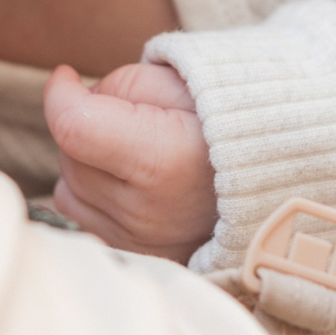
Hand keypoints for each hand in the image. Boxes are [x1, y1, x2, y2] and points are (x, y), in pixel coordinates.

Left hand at [42, 62, 217, 260]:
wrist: (273, 175)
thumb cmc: (226, 119)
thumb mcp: (182, 82)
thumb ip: (120, 87)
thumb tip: (71, 98)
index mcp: (164, 162)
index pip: (74, 127)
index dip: (61, 94)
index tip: (68, 77)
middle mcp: (148, 214)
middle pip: (71, 154)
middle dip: (86, 123)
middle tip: (130, 114)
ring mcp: (140, 243)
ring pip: (68, 186)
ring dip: (87, 160)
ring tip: (134, 150)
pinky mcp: (134, 257)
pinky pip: (78, 215)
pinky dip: (91, 192)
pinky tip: (128, 181)